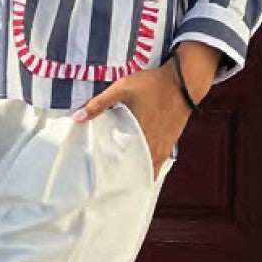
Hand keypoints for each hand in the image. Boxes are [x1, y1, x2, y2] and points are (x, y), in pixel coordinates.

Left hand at [72, 61, 193, 170]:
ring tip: (121, 178)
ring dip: (136, 173)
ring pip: (148, 169)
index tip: (98, 177)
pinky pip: (158, 162)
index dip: (110, 172)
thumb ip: (100, 103)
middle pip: (135, 170)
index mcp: (139, 136)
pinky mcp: (170, 143)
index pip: (122, 164)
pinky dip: (148, 167)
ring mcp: (164, 147)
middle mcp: (152, 147)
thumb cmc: (152, 84)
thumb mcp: (122, 88)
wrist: (185, 81)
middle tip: (106, 180)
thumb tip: (77, 118)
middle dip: (122, 176)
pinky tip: (138, 166)